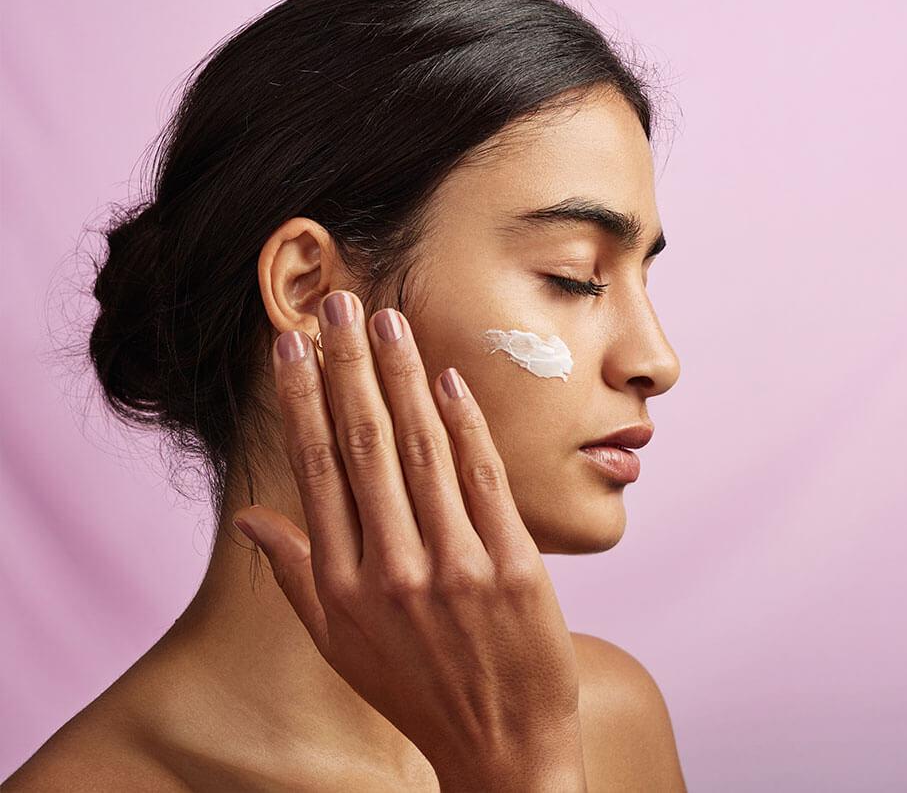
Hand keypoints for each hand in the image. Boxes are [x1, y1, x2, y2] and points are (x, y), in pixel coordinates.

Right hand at [230, 290, 585, 789]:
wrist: (500, 747)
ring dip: (403, 378)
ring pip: (421, 450)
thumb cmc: (416, 690)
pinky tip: (449, 380)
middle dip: (347, 366)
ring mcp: (456, 567)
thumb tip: (249, 519)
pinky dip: (465, 426)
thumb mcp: (340, 645)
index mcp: (342, 585)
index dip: (302, 399)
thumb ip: (294, 577)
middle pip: (363, 444)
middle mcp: (392, 570)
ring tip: (387, 322)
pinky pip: (484, 480)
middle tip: (336, 304)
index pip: (316, 469)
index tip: (289, 345)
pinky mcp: (513, 567)